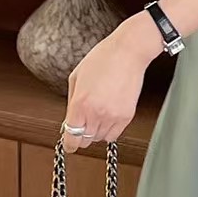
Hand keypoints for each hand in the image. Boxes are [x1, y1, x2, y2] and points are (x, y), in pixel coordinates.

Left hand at [60, 15, 158, 153]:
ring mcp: (113, 116)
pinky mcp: (127, 116)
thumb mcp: (76, 77)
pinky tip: (108, 116)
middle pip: (85, 140)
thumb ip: (71, 101)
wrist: (128, 52)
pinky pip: (114, 135)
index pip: (71, 137)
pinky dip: (109, 130)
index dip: (69, 144)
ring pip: (100, 138)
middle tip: (82, 124)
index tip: (69, 144)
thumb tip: (69, 120)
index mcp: (80, 103)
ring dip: (96, 131)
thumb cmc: (103, 58)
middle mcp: (96, 113)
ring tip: (98, 115)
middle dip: (81, 135)